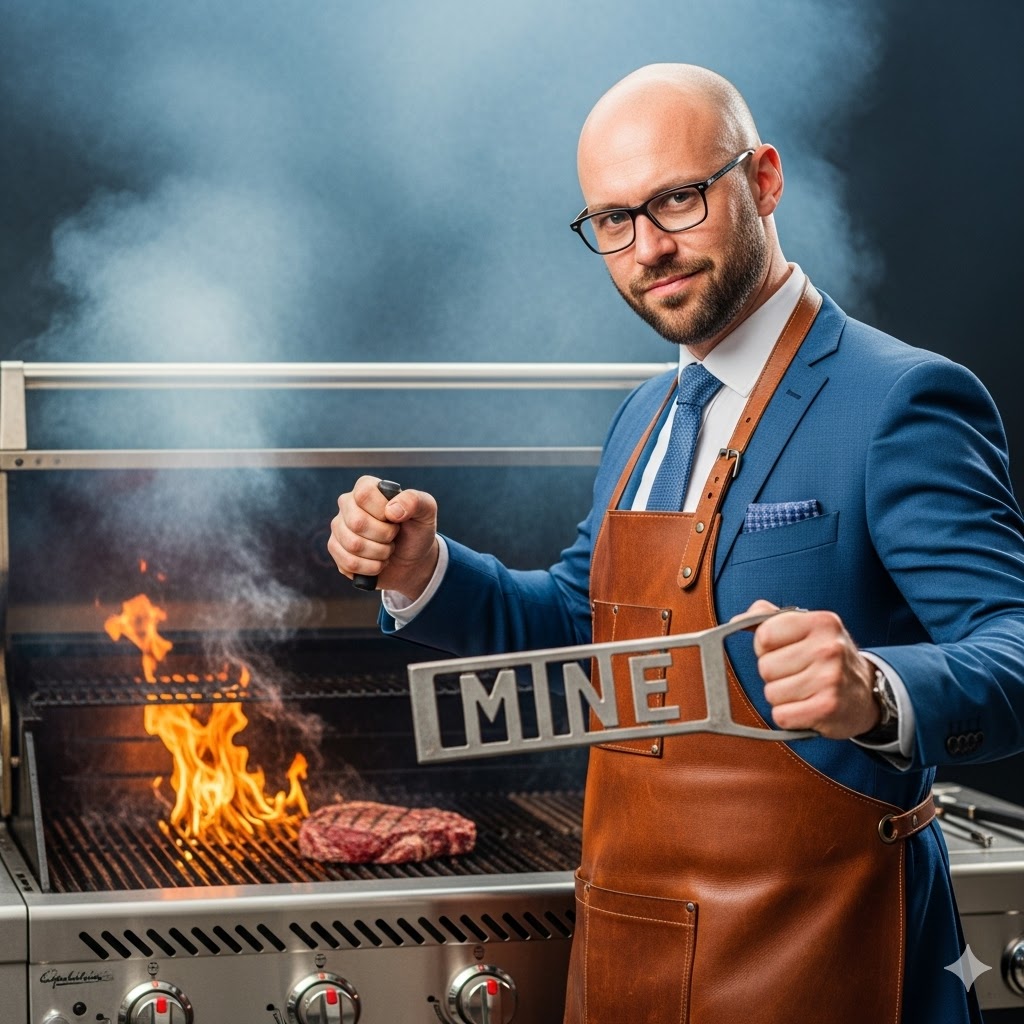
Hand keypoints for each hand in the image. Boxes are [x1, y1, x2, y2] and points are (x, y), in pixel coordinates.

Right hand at [328, 476, 439, 597]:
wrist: (412, 561)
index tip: (396, 519)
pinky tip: (379, 563)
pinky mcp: (336, 550)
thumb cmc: (416, 531)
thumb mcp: (426, 511)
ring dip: (380, 553)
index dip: (383, 511)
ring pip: (353, 545)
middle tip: (394, 537)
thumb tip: (391, 510)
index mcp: (366, 487)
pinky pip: (349, 563)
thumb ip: (415, 501)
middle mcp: (347, 504)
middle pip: (357, 522)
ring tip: (388, 550)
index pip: (363, 494)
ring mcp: (339, 528)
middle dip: (385, 536)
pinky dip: (371, 567)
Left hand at [738, 599, 880, 738]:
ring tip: (805, 691)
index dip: (766, 648)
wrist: (866, 695)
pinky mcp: (828, 708)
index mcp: (821, 622)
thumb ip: (768, 617)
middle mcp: (829, 648)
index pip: (764, 636)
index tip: (783, 651)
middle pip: (765, 667)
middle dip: (775, 675)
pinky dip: (789, 716)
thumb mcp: (805, 628)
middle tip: (799, 674)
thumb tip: (736, 620)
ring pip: (771, 693)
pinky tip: (807, 708)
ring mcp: (830, 678)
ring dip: (782, 697)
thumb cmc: (827, 658)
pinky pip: (781, 716)